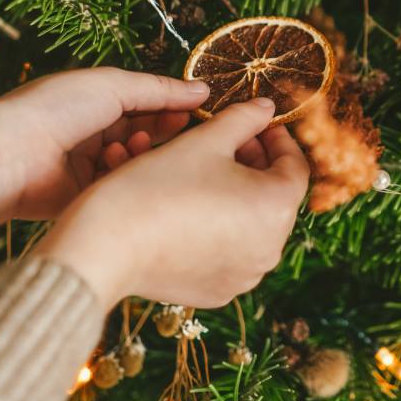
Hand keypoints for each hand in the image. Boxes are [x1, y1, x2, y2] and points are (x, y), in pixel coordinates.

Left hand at [0, 68, 209, 247]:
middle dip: (163, 130)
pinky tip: (117, 164)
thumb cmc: (53, 109)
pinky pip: (120, 188)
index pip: (145, 104)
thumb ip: (159, 90)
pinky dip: (124, 175)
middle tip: (183, 128)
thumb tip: (202, 90)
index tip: (200, 109)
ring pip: (137, 163)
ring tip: (137, 144)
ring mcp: (89, 168)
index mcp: (94, 103)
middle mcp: (93, 135)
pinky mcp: (86, 199)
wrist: (10, 155)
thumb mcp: (113, 86)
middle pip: (145, 135)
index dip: (172, 106)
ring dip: (142, 152)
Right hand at [34, 98, 309, 307]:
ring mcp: (245, 276)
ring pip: (251, 225)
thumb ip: (243, 119)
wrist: (105, 246)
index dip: (277, 139)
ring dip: (236, 196)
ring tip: (205, 173)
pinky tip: (191, 208)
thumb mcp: (203, 141)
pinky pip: (230, 253)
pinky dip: (219, 229)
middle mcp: (270, 249)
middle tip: (227, 143)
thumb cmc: (157, 186)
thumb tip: (266, 107)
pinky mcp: (218, 292)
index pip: (295, 166)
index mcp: (276, 207)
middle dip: (254, 166)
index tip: (256, 124)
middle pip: (274, 197)